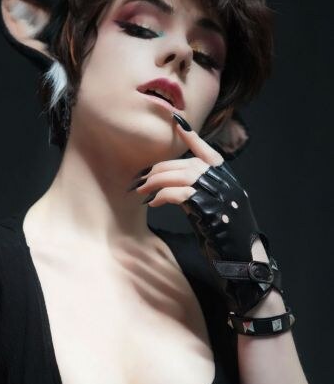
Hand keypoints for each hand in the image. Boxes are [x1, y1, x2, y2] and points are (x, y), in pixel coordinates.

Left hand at [133, 114, 285, 315]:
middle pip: (188, 164)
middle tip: (140, 178)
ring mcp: (220, 196)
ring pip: (183, 175)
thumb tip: (174, 189)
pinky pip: (182, 194)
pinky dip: (164, 195)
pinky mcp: (211, 211)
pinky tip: (154, 203)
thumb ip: (201, 196)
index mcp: (228, 182)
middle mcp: (226, 185)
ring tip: (141, 190)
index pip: (209, 153)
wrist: (244, 262)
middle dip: (160, 168)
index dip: (193, 136)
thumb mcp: (215, 212)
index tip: (178, 121)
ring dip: (158, 180)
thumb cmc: (226, 241)